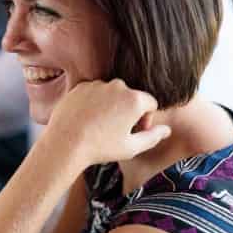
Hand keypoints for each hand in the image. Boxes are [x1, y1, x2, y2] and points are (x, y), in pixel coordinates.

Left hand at [46, 78, 170, 167]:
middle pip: (131, 96)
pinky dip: (94, 103)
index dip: (147, 119)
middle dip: (129, 111)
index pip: (150, 103)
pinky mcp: (81, 86)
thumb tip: (167, 130)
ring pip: (112, 93)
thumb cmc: (100, 148)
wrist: (65, 143)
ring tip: (100, 126)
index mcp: (135, 99)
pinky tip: (88, 120)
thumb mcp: (132, 147)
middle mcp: (118, 86)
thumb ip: (153, 137)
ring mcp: (98, 84)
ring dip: (111, 106)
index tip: (136, 131)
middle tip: (117, 130)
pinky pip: (94, 92)